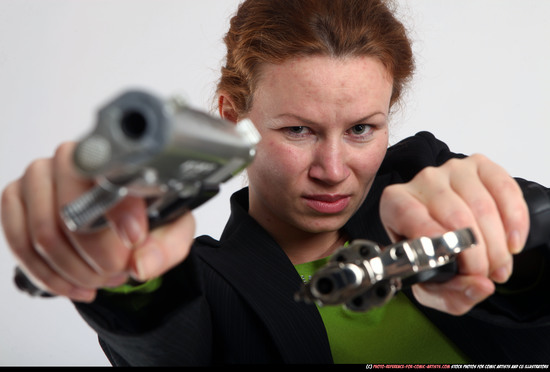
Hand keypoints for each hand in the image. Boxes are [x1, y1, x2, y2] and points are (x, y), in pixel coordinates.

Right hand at [1, 142, 195, 301]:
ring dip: (75, 270)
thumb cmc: (148, 218)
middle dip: (97, 255)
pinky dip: (50, 276)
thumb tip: (143, 265)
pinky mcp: (16, 199)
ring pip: (44, 234)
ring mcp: (38, 177)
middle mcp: (71, 159)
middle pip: (71, 211)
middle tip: (117, 271)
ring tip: (100, 280)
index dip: (119, 211)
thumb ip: (166, 247)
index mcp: (115, 157)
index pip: (108, 174)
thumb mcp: (173, 231)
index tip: (135, 239)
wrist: (120, 222)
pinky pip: (20, 245)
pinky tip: (76, 286)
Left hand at [379, 154, 529, 314]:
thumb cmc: (432, 253)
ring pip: (483, 206)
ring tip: (499, 266)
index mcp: (396, 203)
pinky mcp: (480, 166)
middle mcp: (421, 181)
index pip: (418, 223)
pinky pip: (504, 189)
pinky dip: (515, 221)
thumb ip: (450, 293)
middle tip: (487, 275)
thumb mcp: (430, 283)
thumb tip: (480, 286)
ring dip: (498, 244)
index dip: (446, 251)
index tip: (466, 273)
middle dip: (479, 255)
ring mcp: (452, 170)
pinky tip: (513, 243)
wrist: (448, 231)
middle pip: (456, 217)